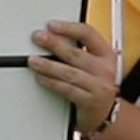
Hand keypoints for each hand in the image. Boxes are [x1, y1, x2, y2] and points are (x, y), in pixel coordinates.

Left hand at [28, 19, 117, 135]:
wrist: (105, 114)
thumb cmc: (95, 86)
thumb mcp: (95, 64)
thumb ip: (79, 51)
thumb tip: (52, 38)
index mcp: (105, 54)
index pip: (88, 34)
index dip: (69, 28)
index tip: (52, 25)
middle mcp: (104, 69)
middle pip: (76, 53)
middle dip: (54, 44)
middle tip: (38, 38)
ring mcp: (97, 86)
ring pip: (69, 73)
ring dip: (49, 65)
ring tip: (34, 61)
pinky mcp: (88, 102)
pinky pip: (67, 89)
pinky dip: (52, 83)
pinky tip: (42, 77)